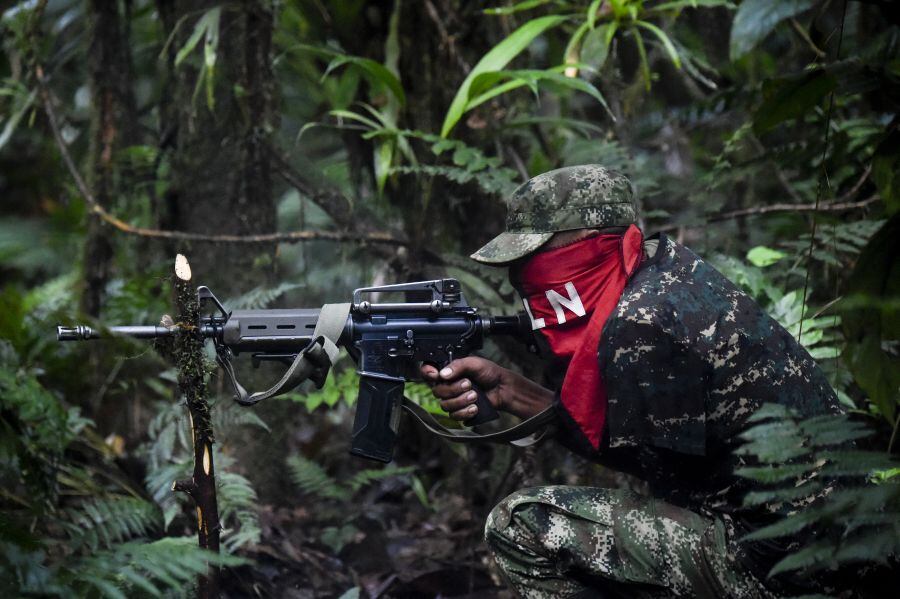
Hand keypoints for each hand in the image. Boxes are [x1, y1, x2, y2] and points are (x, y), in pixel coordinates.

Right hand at [420, 357, 553, 420]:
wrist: (503, 389)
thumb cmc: (489, 373)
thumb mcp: (474, 363)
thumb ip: (458, 365)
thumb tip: (442, 374)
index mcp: (448, 371)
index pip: (427, 372)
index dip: (427, 373)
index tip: (436, 374)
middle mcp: (447, 386)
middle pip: (437, 391)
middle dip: (453, 389)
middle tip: (469, 384)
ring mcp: (452, 400)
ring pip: (445, 405)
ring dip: (461, 401)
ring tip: (475, 396)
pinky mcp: (460, 412)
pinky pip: (454, 416)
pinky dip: (465, 412)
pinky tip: (475, 407)